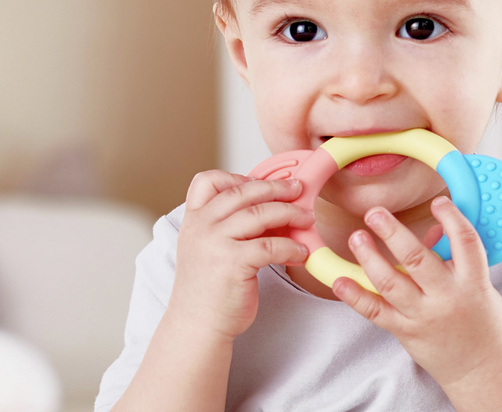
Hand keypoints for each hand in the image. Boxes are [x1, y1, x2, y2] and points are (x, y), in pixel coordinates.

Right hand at [168, 170, 314, 341]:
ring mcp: (215, 244)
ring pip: (260, 214)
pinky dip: (291, 246)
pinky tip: (302, 252)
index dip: (236, 176)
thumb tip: (268, 206)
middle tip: (299, 189)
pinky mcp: (233, 263)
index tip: (261, 182)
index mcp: (193, 220)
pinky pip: (271, 245)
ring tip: (307, 217)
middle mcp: (201, 227)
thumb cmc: (209, 288)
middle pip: (243, 192)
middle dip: (276, 188)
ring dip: (290, 213)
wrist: (197, 326)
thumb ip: (227, 225)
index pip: (207, 181)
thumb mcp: (207, 248)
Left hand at [331, 196, 501, 388]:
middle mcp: (448, 297)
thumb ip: (455, 259)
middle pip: (417, 259)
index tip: (438, 201)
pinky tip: (340, 281)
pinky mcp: (406, 332)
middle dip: (392, 232)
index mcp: (474, 282)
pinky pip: (376, 312)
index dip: (451, 218)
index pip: (466, 242)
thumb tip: (430, 230)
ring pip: (391, 283)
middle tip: (375, 212)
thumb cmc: (483, 322)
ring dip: (369, 257)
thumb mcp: (479, 286)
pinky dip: (355, 296)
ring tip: (357, 237)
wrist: (483, 369)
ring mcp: (425, 316)